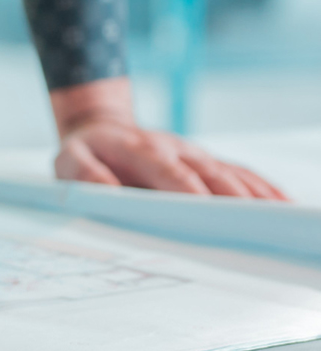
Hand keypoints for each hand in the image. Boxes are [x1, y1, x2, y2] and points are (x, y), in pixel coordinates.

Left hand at [51, 78, 287, 199]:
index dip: (189, 191)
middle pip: (209, 174)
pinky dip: (262, 188)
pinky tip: (284, 204)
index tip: (207, 211)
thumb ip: (83, 173)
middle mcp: (174, 150)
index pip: (168, 172)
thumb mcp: (68, 159)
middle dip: (232, 198)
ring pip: (230, 173)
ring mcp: (193, 155)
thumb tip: (106, 190)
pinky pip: (239, 173)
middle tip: (254, 224)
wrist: (99, 127)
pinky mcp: (205, 162)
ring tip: (279, 217)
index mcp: (140, 150)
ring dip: (255, 195)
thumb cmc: (86, 151)